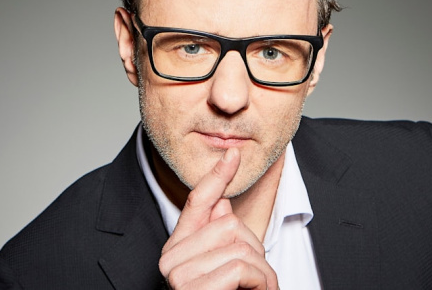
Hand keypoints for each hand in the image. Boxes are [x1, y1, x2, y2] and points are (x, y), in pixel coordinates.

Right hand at [159, 148, 278, 289]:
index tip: (234, 154)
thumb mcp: (225, 265)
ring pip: (239, 247)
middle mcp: (170, 258)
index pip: (197, 202)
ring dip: (261, 271)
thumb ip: (218, 234)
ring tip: (258, 289)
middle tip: (258, 279)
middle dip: (256, 251)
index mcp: (177, 248)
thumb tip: (221, 202)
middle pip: (229, 224)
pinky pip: (240, 267)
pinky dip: (259, 281)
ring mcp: (177, 274)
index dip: (217, 177)